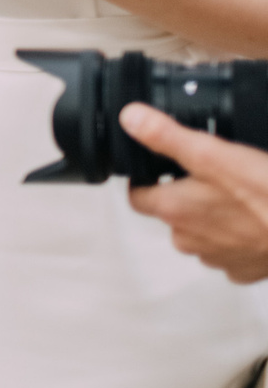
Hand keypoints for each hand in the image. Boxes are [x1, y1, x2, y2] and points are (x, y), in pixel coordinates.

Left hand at [126, 104, 267, 282]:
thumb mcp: (214, 155)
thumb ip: (167, 136)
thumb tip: (132, 119)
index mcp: (174, 209)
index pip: (138, 195)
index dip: (145, 179)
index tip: (158, 167)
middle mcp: (188, 239)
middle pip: (172, 213)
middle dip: (184, 195)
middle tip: (211, 176)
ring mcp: (217, 257)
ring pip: (202, 232)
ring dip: (212, 216)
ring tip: (237, 196)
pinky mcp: (244, 268)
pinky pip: (231, 250)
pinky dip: (238, 236)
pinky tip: (255, 218)